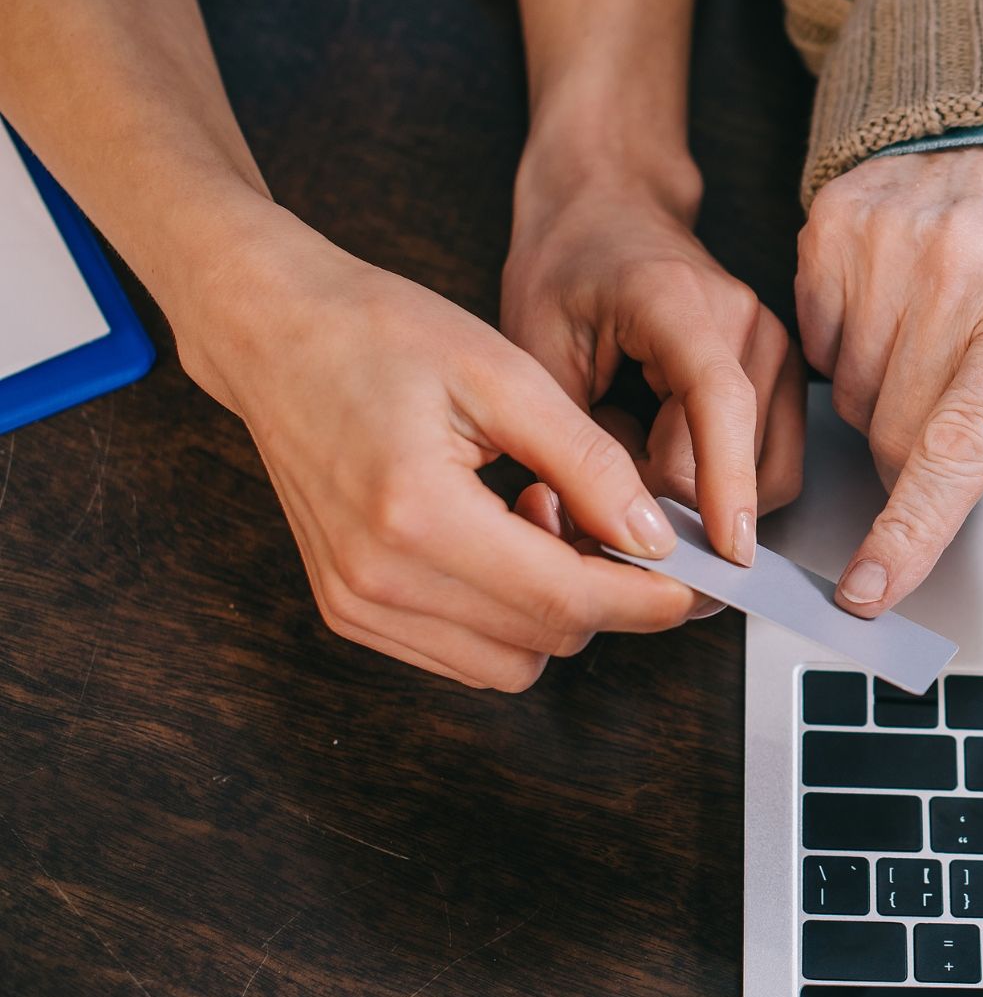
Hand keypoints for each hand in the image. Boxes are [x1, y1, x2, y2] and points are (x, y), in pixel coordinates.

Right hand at [190, 218, 705, 689]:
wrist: (273, 332)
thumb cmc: (377, 333)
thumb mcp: (505, 375)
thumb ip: (589, 463)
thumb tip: (654, 539)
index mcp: (415, 516)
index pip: (565, 599)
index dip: (645, 597)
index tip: (694, 581)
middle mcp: (375, 579)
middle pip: (544, 641)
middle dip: (603, 597)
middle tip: (607, 518)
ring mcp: (354, 604)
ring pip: (508, 664)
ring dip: (551, 611)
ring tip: (539, 516)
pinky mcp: (348, 611)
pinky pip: (461, 655)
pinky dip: (505, 617)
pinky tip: (502, 540)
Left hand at [501, 159, 805, 561]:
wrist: (609, 208)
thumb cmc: (566, 266)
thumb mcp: (533, 348)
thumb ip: (570, 442)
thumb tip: (610, 531)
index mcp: (679, 301)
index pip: (721, 401)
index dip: (725, 482)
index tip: (723, 552)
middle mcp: (747, 322)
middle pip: (746, 456)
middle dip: (686, 510)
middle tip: (610, 518)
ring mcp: (776, 347)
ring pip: (771, 471)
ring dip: (709, 502)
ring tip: (635, 479)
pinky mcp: (783, 374)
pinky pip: (774, 459)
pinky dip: (726, 486)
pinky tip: (668, 464)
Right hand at [797, 143, 982, 613]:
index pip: (960, 446)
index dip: (911, 529)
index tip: (870, 590)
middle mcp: (960, 267)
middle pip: (899, 436)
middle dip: (922, 460)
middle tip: (966, 410)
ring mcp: (888, 240)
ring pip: (854, 397)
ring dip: (889, 402)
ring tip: (942, 345)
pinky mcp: (835, 221)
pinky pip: (818, 342)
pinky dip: (853, 348)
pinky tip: (902, 310)